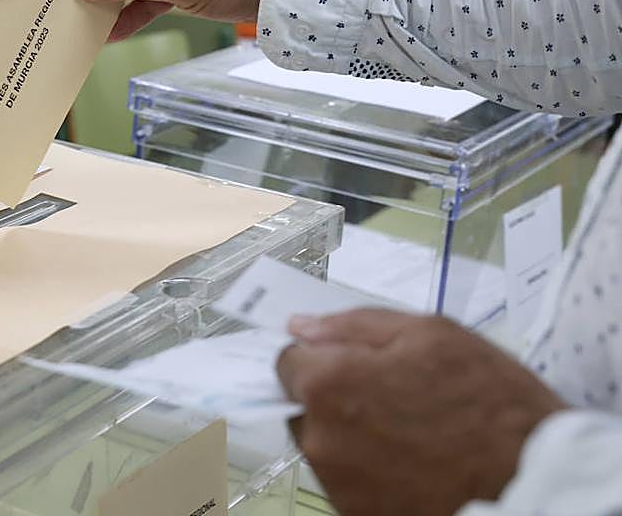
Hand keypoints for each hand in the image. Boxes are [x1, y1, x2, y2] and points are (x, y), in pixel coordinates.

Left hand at [276, 310, 564, 515]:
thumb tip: (299, 326)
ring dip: (352, 434)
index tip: (354, 363)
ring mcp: (339, 485)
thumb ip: (353, 326)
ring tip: (411, 433)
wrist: (537, 482)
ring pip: (327, 446)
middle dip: (334, 397)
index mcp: (329, 385)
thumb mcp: (430, 334)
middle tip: (393, 398)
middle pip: (304, 407)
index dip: (320, 357)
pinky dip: (370, 471)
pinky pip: (350, 481)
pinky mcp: (359, 515)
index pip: (286, 361)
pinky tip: (414, 463)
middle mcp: (321, 439)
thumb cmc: (490, 402)